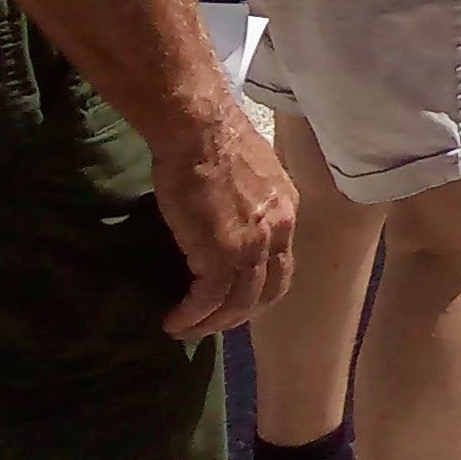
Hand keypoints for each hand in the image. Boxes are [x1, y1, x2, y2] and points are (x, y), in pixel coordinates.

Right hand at [150, 92, 299, 338]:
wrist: (198, 130)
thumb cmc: (212, 141)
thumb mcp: (246, 175)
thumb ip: (246, 203)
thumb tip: (227, 219)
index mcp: (286, 209)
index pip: (281, 262)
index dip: (258, 287)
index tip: (232, 299)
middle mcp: (278, 231)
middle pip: (268, 290)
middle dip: (239, 314)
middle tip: (211, 324)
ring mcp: (253, 245)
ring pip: (239, 302)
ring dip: (212, 323)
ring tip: (186, 329)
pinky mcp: (222, 254)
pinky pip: (209, 298)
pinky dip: (192, 315)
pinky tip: (175, 320)